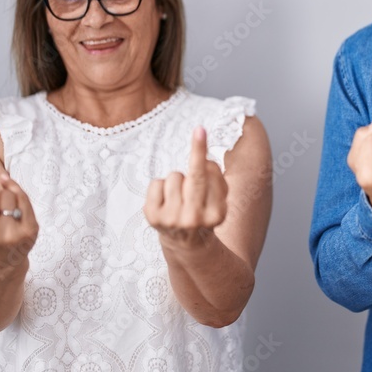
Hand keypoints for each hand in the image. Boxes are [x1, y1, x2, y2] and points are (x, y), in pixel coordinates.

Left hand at [145, 127, 227, 250]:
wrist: (185, 242)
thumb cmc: (203, 211)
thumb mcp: (218, 199)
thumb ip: (216, 178)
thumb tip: (204, 159)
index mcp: (216, 215)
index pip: (210, 177)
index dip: (203, 152)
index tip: (201, 130)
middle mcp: (194, 219)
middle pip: (194, 176)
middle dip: (197, 151)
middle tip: (200, 131)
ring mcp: (171, 220)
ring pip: (175, 176)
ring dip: (177, 179)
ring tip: (180, 194)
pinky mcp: (153, 218)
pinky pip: (157, 183)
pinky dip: (161, 186)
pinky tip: (166, 199)